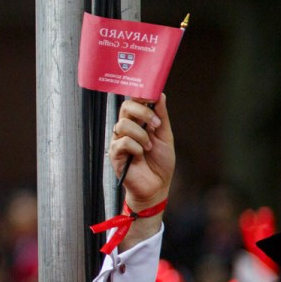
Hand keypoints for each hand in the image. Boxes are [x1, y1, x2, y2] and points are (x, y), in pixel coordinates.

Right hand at [110, 94, 173, 210]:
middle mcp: (127, 129)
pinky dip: (135, 148)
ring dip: (141, 135)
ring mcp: (119, 140)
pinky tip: (140, 156)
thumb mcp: (165, 136)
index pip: (134, 101)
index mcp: (138, 122)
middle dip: (143, 112)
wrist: (157, 186)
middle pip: (126, 107)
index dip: (142, 97)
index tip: (154, 99)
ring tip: (149, 147)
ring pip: (124, 124)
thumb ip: (161, 116)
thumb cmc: (160, 162)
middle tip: (156, 124)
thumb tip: (160, 95)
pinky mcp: (115, 154)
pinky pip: (123, 142)